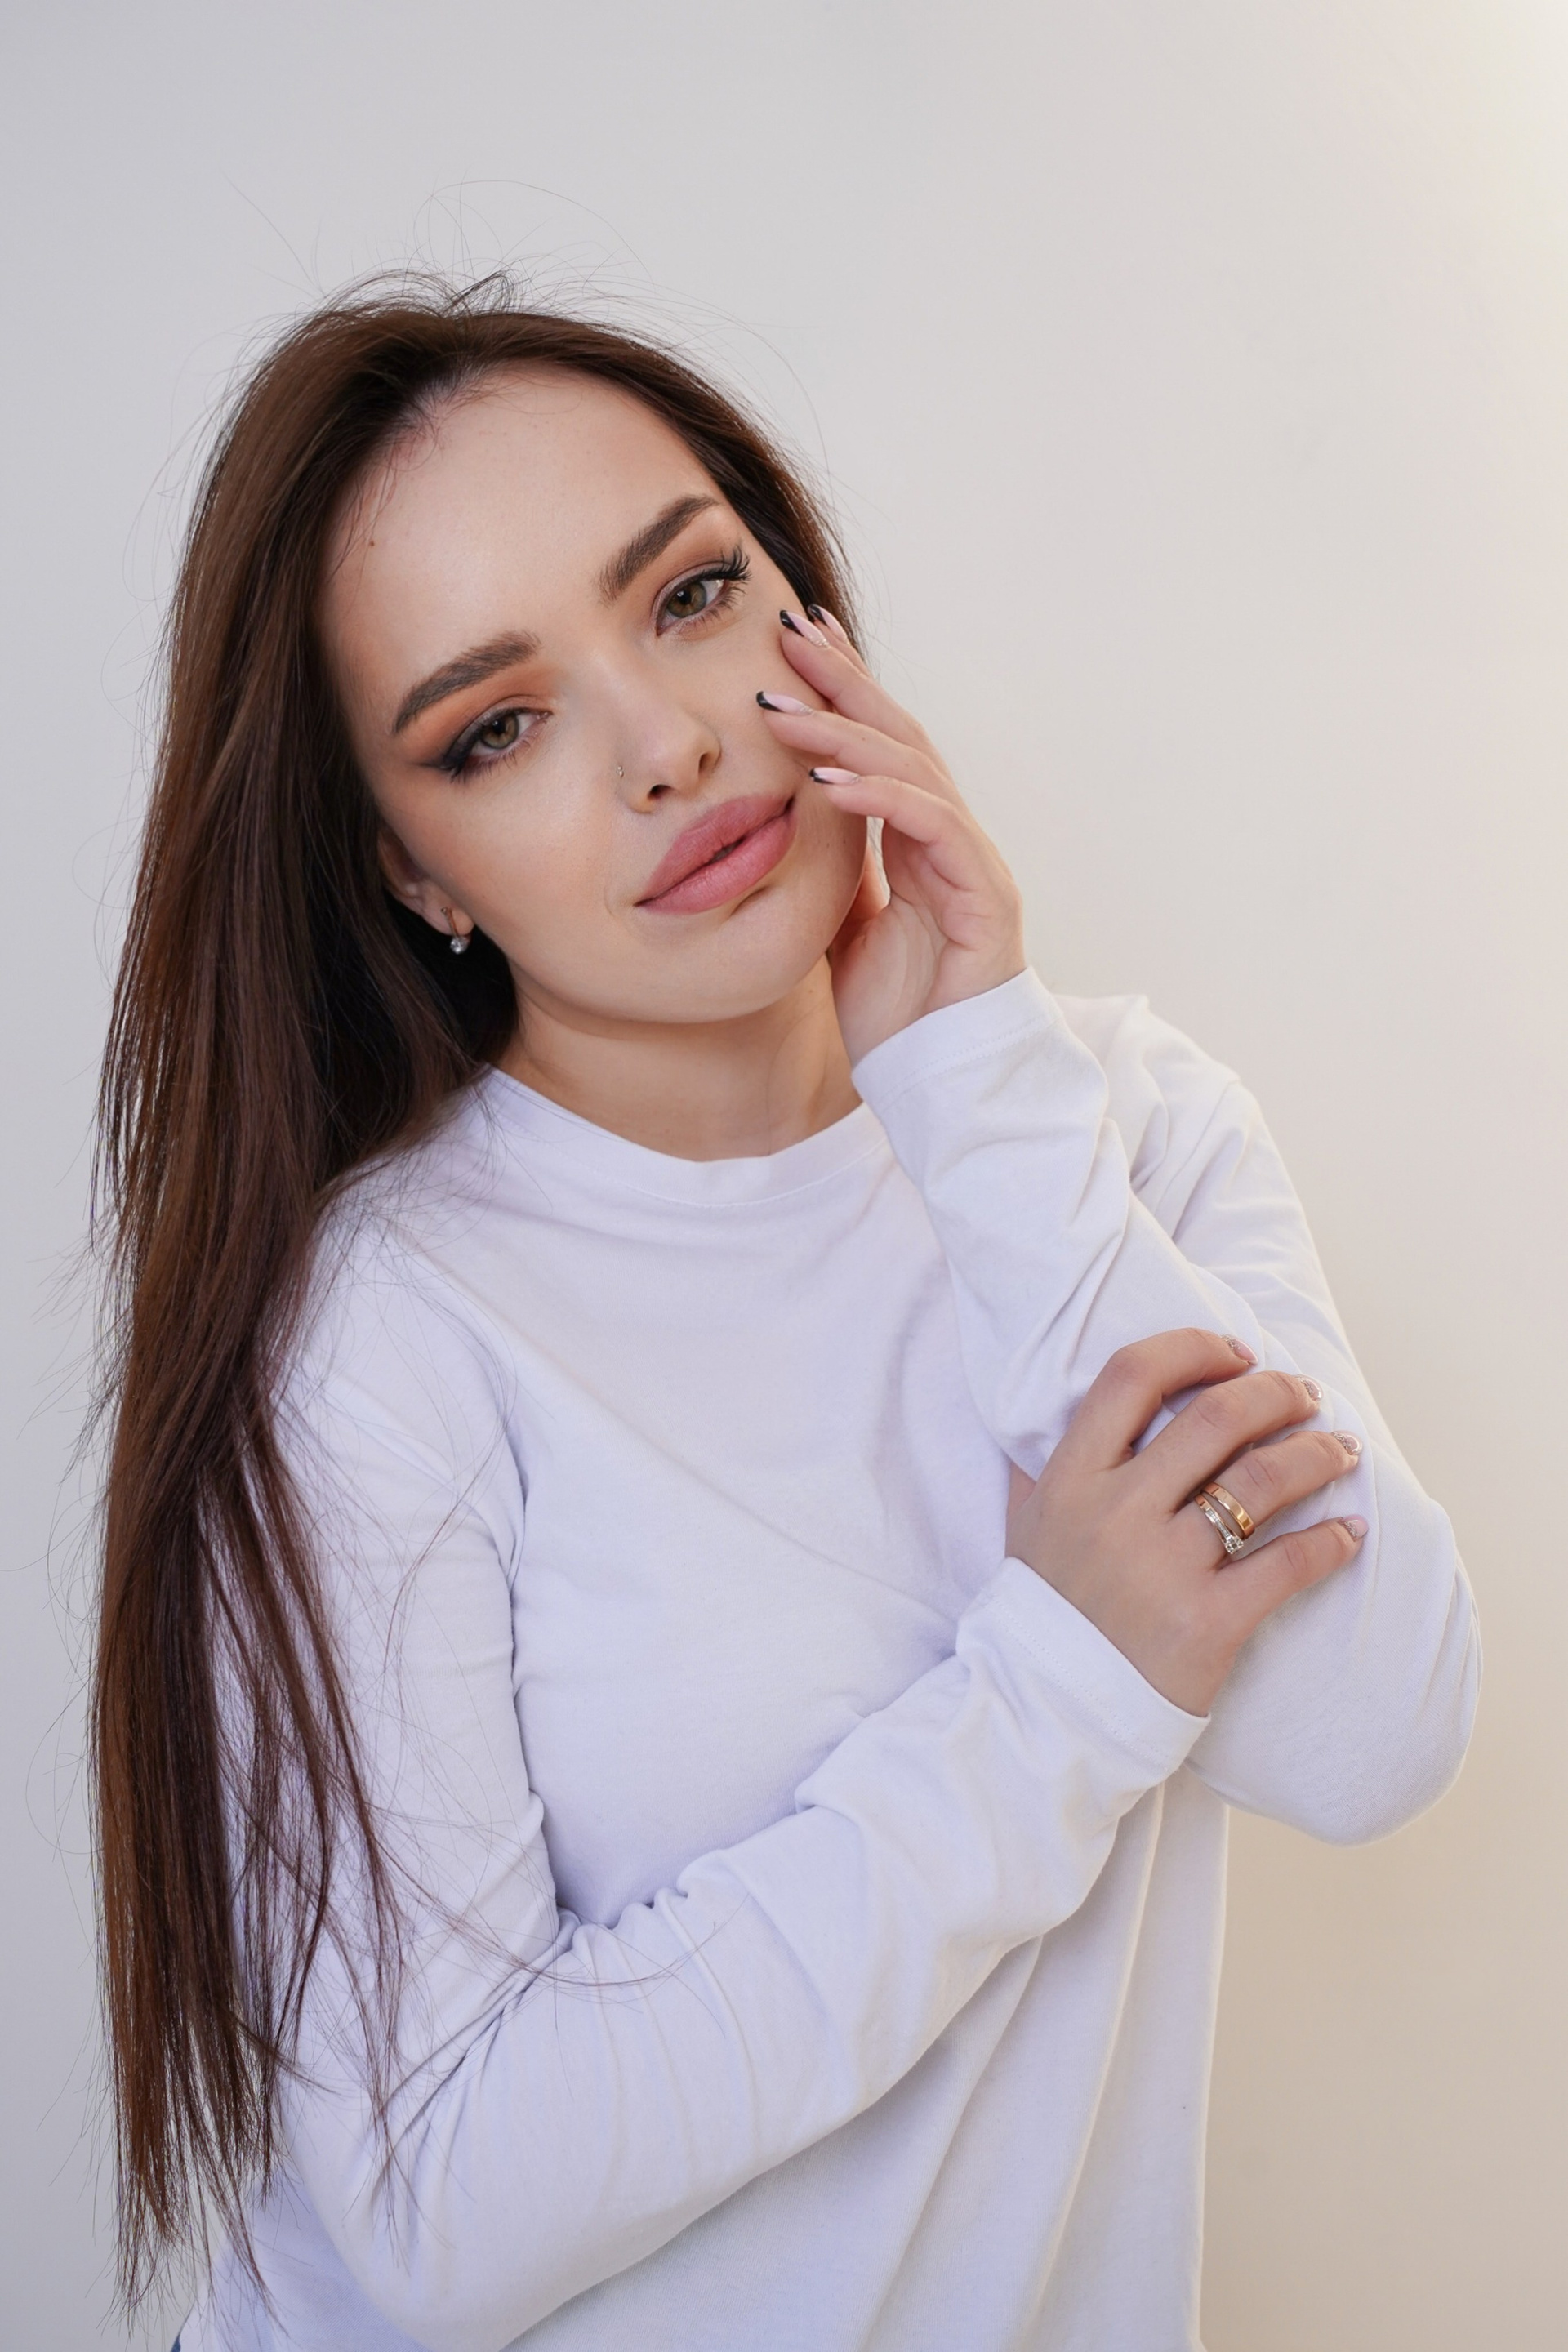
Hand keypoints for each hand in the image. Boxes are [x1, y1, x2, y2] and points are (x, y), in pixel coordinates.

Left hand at [761, 608, 1025, 1064]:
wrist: (943, 1086)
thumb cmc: (898, 1017)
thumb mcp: (841, 930)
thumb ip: (831, 871)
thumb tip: (786, 823)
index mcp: (920, 842)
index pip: (880, 746)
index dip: (841, 690)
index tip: (795, 642)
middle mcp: (952, 840)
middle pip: (899, 736)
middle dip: (843, 680)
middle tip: (791, 629)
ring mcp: (973, 863)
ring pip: (913, 771)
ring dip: (844, 735)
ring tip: (782, 706)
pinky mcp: (985, 897)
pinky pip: (931, 828)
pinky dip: (879, 799)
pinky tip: (827, 784)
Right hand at [1005, 1329, 1366, 1715]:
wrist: (1046, 1714)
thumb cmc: (1045, 1614)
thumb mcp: (1027, 1527)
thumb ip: (1042, 1467)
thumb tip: (1048, 1411)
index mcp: (1069, 1479)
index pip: (1133, 1376)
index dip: (1195, 1349)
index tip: (1237, 1354)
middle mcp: (1116, 1513)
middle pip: (1217, 1417)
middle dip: (1278, 1394)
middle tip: (1307, 1397)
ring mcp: (1163, 1568)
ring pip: (1262, 1481)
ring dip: (1317, 1454)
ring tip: (1342, 1451)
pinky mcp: (1207, 1624)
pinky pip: (1288, 1564)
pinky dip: (1331, 1541)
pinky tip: (1350, 1531)